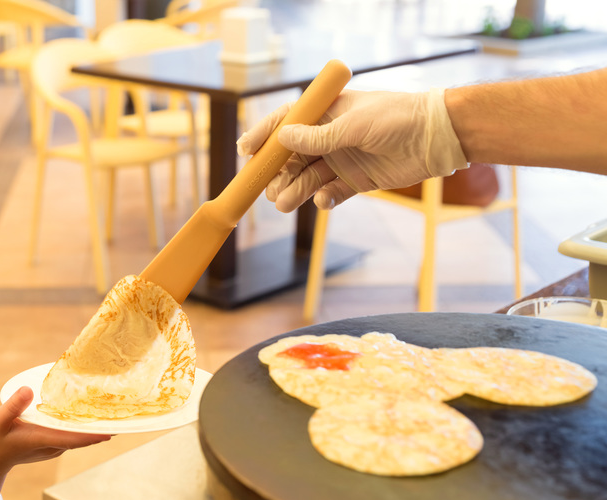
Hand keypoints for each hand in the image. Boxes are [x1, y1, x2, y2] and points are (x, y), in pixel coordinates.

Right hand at [0, 387, 109, 473]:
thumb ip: (12, 406)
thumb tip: (28, 391)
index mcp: (43, 440)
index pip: (73, 439)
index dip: (93, 435)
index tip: (111, 430)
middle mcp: (53, 446)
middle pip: (82, 438)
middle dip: (100, 428)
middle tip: (120, 415)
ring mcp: (55, 447)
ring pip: (79, 437)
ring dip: (93, 427)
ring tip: (111, 411)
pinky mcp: (53, 444)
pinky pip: (73, 435)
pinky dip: (82, 427)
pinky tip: (89, 414)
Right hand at [236, 88, 468, 210]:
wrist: (437, 138)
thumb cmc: (397, 118)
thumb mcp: (354, 125)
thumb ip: (319, 137)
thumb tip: (283, 138)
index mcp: (326, 113)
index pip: (286, 123)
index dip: (264, 136)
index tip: (245, 152)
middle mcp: (329, 137)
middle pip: (291, 158)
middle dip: (277, 174)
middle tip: (271, 190)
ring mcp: (341, 160)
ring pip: (306, 178)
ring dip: (294, 191)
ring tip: (286, 203)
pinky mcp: (355, 181)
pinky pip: (330, 193)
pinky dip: (323, 199)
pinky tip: (321, 201)